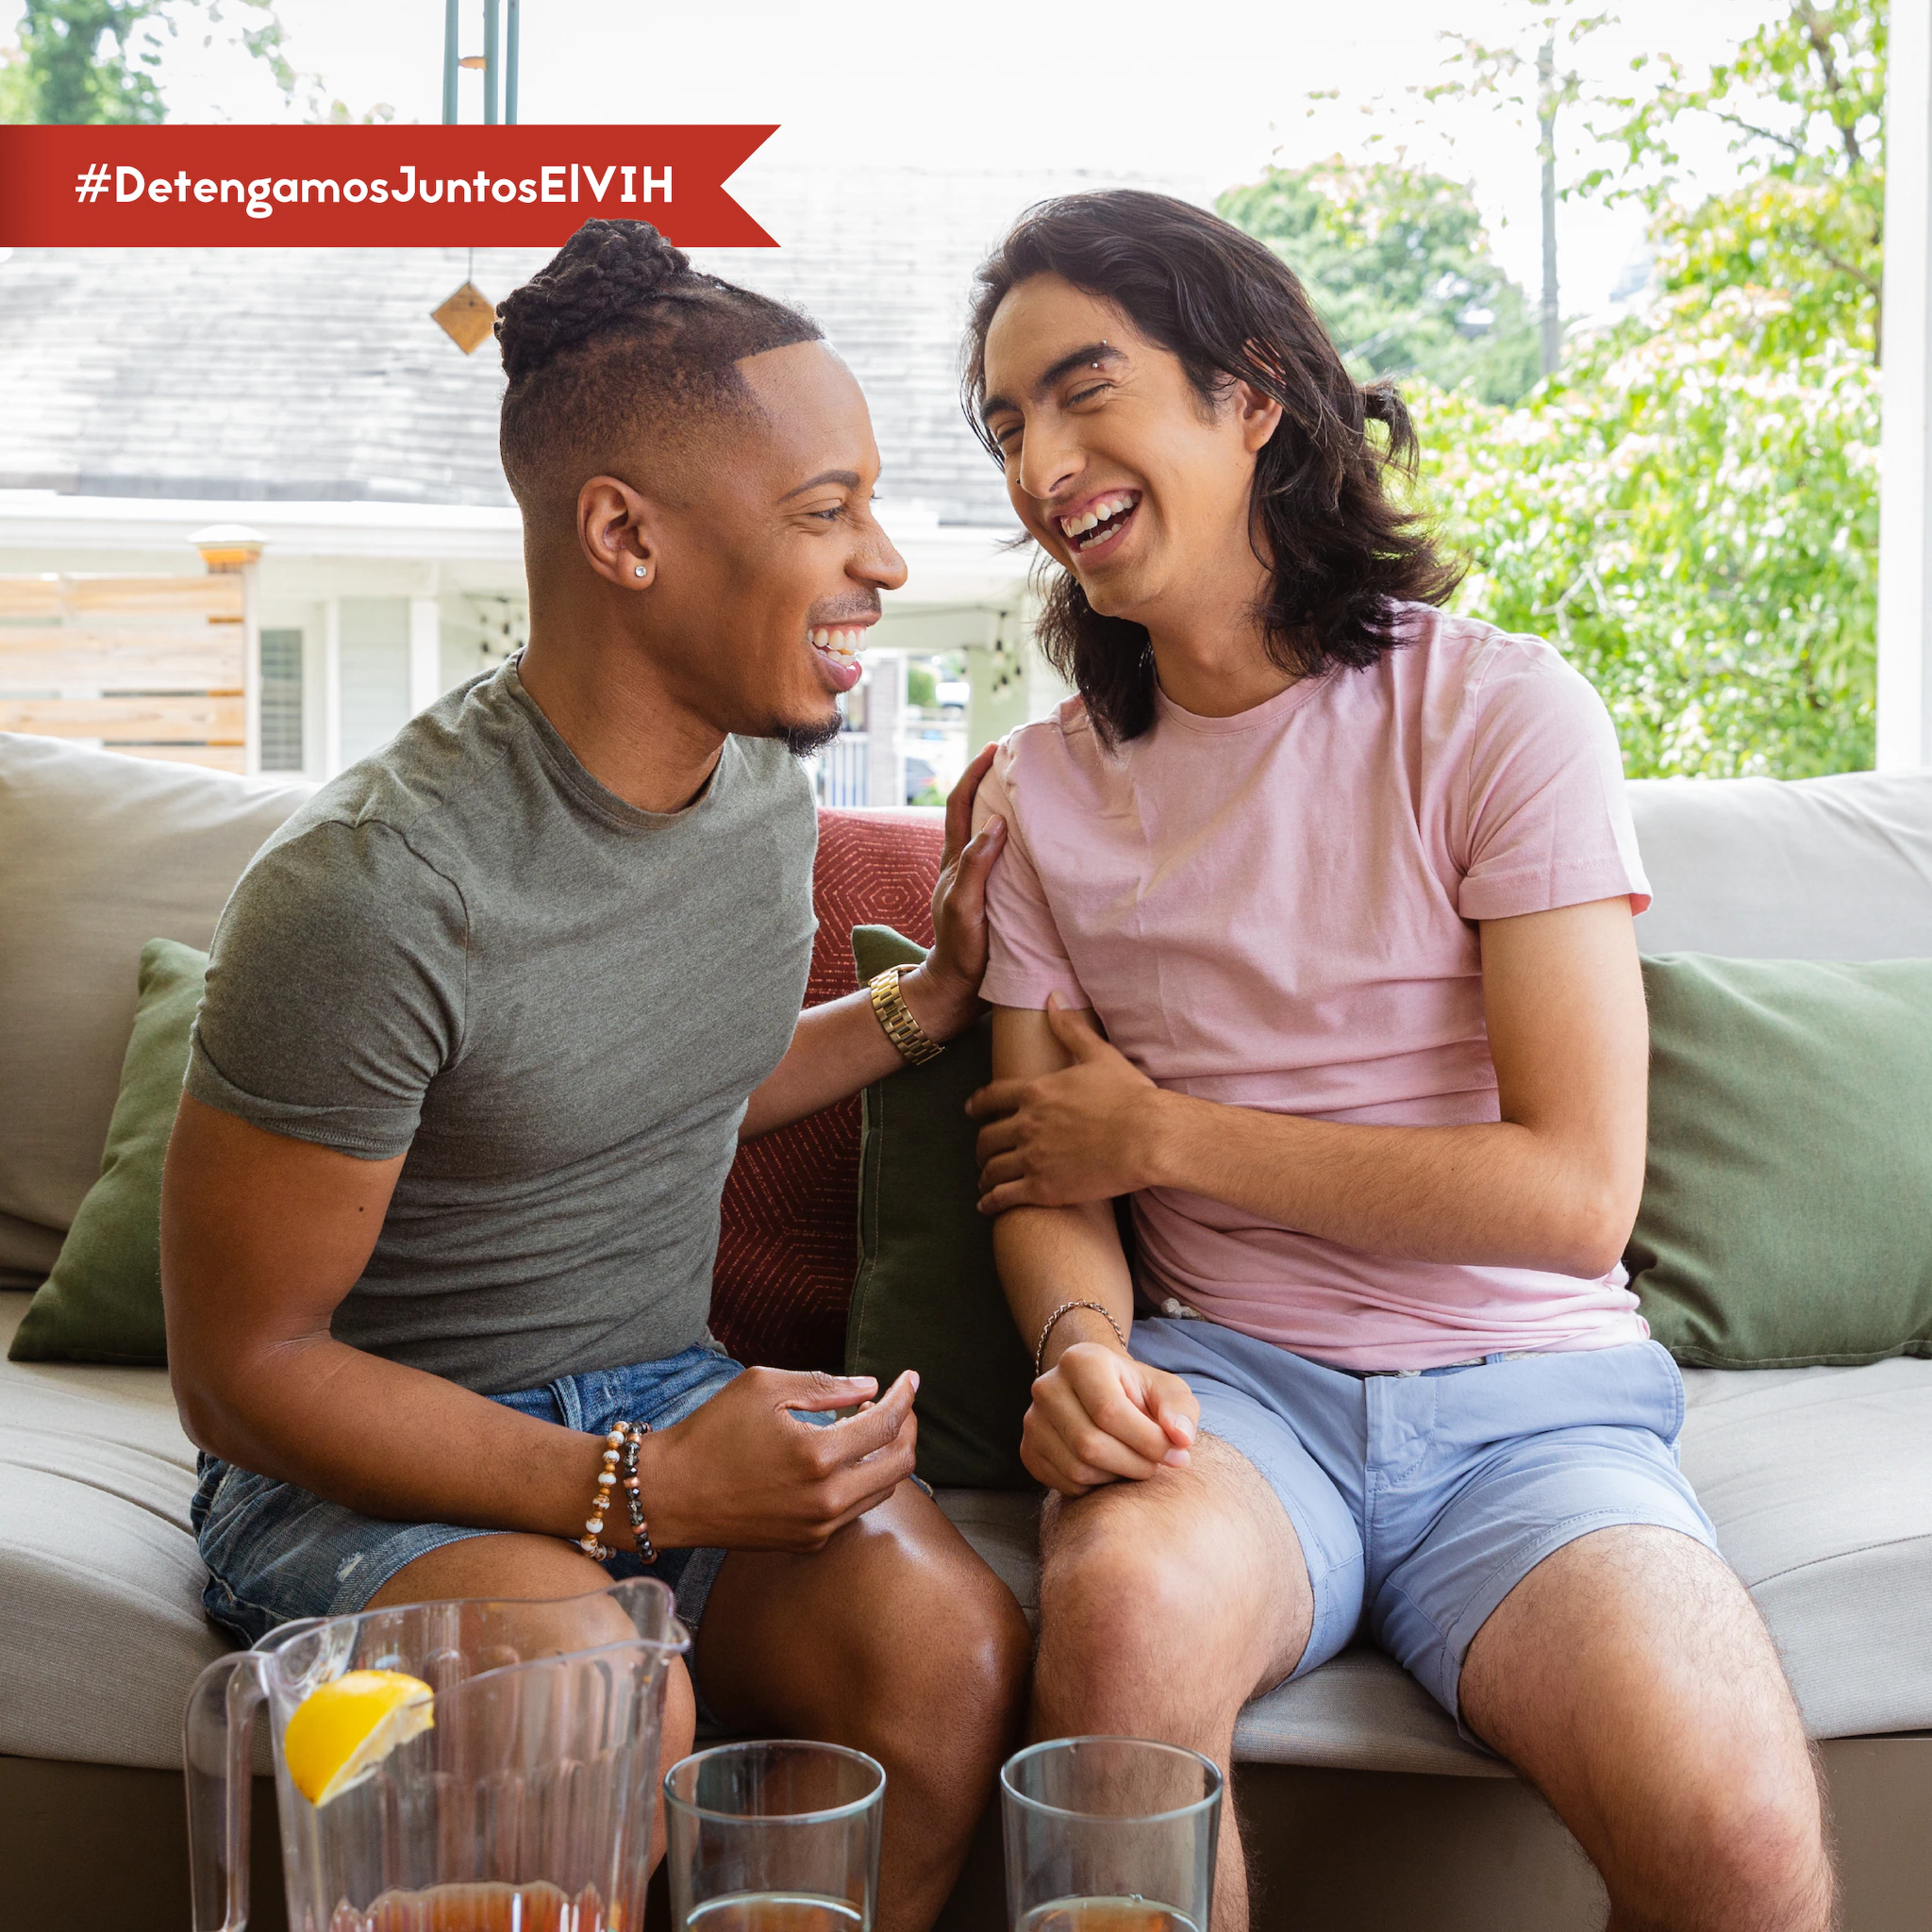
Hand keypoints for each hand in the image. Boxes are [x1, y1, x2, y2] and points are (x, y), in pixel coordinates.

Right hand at [635, 1367, 918, 1553]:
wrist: (670, 1494)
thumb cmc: (711, 1432)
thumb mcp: (763, 1386)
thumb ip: (824, 1385)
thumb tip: (869, 1385)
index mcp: (818, 1455)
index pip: (887, 1423)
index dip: (904, 1396)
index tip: (909, 1378)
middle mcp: (826, 1499)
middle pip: (901, 1463)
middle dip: (907, 1427)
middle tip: (897, 1403)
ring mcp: (819, 1526)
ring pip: (883, 1490)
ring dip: (889, 1455)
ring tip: (871, 1425)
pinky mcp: (808, 1542)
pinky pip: (856, 1509)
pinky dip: (864, 1480)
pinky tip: (847, 1457)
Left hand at [901, 744, 1005, 1041]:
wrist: (957, 989)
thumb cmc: (959, 949)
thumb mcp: (964, 905)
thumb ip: (975, 865)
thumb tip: (996, 821)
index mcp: (954, 860)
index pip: (961, 803)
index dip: (975, 773)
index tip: (996, 748)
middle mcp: (964, 863)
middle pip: (974, 809)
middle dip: (992, 780)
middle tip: (1019, 760)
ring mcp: (976, 879)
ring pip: (989, 832)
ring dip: (1006, 806)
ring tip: (1033, 789)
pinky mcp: (992, 895)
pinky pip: (1003, 856)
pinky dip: (1017, 837)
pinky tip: (1037, 838)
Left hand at [968, 995, 1169, 1211]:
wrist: (1147, 1137)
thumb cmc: (1129, 1095)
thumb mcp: (1099, 1055)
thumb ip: (1070, 1028)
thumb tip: (1053, 997)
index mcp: (1036, 1091)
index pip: (992, 1097)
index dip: (978, 1105)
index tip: (971, 1112)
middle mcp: (1026, 1124)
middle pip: (988, 1136)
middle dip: (982, 1145)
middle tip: (983, 1152)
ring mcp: (1032, 1158)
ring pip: (992, 1168)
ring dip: (985, 1174)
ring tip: (985, 1181)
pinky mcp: (1042, 1189)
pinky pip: (1003, 1197)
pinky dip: (990, 1202)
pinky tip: (987, 1205)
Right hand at [1023, 1331, 1198, 1495]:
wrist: (1097, 1393)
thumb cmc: (1136, 1392)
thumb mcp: (1165, 1390)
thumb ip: (1180, 1409)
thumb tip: (1180, 1438)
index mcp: (1081, 1361)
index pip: (1110, 1412)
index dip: (1149, 1441)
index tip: (1178, 1455)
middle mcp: (1047, 1386)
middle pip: (1090, 1444)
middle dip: (1134, 1464)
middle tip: (1156, 1464)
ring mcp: (1032, 1420)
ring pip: (1077, 1468)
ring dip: (1117, 1477)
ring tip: (1134, 1463)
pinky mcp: (1028, 1450)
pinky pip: (1065, 1484)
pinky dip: (1095, 1487)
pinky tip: (1110, 1469)